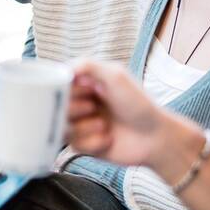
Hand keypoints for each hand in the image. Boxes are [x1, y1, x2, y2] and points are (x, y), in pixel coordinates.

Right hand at [65, 59, 186, 169]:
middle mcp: (81, 102)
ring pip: (61, 126)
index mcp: (86, 83)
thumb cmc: (139, 104)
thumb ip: (87, 65)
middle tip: (93, 107)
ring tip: (104, 125)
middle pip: (54, 106)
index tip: (82, 90)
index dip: (63, 88)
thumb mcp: (115, 76)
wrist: (155, 138)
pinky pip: (73, 145)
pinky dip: (92, 142)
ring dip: (83, 127)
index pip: (56, 83)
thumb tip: (63, 68)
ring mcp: (82, 123)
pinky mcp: (85, 144)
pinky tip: (108, 139)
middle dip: (73, 108)